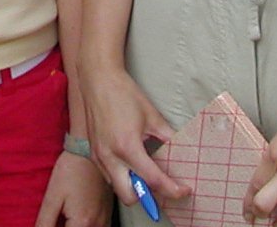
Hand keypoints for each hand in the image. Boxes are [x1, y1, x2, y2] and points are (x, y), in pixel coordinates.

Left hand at [35, 151, 112, 226]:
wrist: (89, 149)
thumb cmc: (72, 169)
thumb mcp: (52, 197)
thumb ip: (45, 222)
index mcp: (82, 223)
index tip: (51, 223)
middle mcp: (98, 225)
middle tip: (57, 219)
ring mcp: (105, 219)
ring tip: (65, 218)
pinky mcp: (109, 213)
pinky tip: (76, 219)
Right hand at [81, 63, 187, 209]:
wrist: (98, 80)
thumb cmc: (124, 94)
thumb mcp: (152, 116)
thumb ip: (167, 137)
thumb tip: (182, 150)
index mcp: (127, 147)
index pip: (153, 180)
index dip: (172, 189)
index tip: (183, 190)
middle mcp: (110, 157)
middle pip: (131, 197)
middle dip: (147, 196)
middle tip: (162, 184)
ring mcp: (99, 157)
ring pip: (118, 188)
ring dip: (133, 186)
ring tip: (146, 171)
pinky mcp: (93, 154)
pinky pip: (109, 176)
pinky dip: (122, 176)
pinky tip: (130, 162)